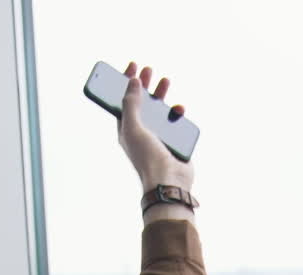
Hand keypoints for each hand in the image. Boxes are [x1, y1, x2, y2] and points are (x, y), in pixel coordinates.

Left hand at [118, 62, 194, 192]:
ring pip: (159, 110)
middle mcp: (141, 132)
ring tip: (165, 81)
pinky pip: (175, 122)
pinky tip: (178, 109)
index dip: (126, 84)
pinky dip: (176, 113)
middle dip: (145, 85)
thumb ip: (131, 104)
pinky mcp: (174, 141)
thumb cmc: (147, 157)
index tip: (132, 66)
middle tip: (149, 70)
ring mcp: (158, 136)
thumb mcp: (133, 128)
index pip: (124, 102)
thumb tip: (132, 81)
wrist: (168, 181)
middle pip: (142, 103)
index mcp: (127, 130)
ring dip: (162, 95)